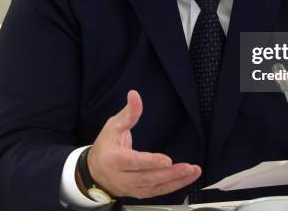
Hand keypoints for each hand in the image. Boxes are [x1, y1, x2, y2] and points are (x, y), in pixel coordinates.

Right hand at [85, 90, 201, 198]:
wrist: (94, 172)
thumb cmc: (105, 145)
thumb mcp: (113, 125)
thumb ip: (128, 113)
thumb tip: (134, 95)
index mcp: (113, 159)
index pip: (133, 162)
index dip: (150, 162)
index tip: (166, 160)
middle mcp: (122, 177)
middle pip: (147, 178)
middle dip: (169, 173)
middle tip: (188, 167)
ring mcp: (131, 188)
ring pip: (155, 187)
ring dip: (176, 180)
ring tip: (192, 172)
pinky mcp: (139, 193)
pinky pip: (157, 192)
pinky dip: (173, 186)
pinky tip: (186, 179)